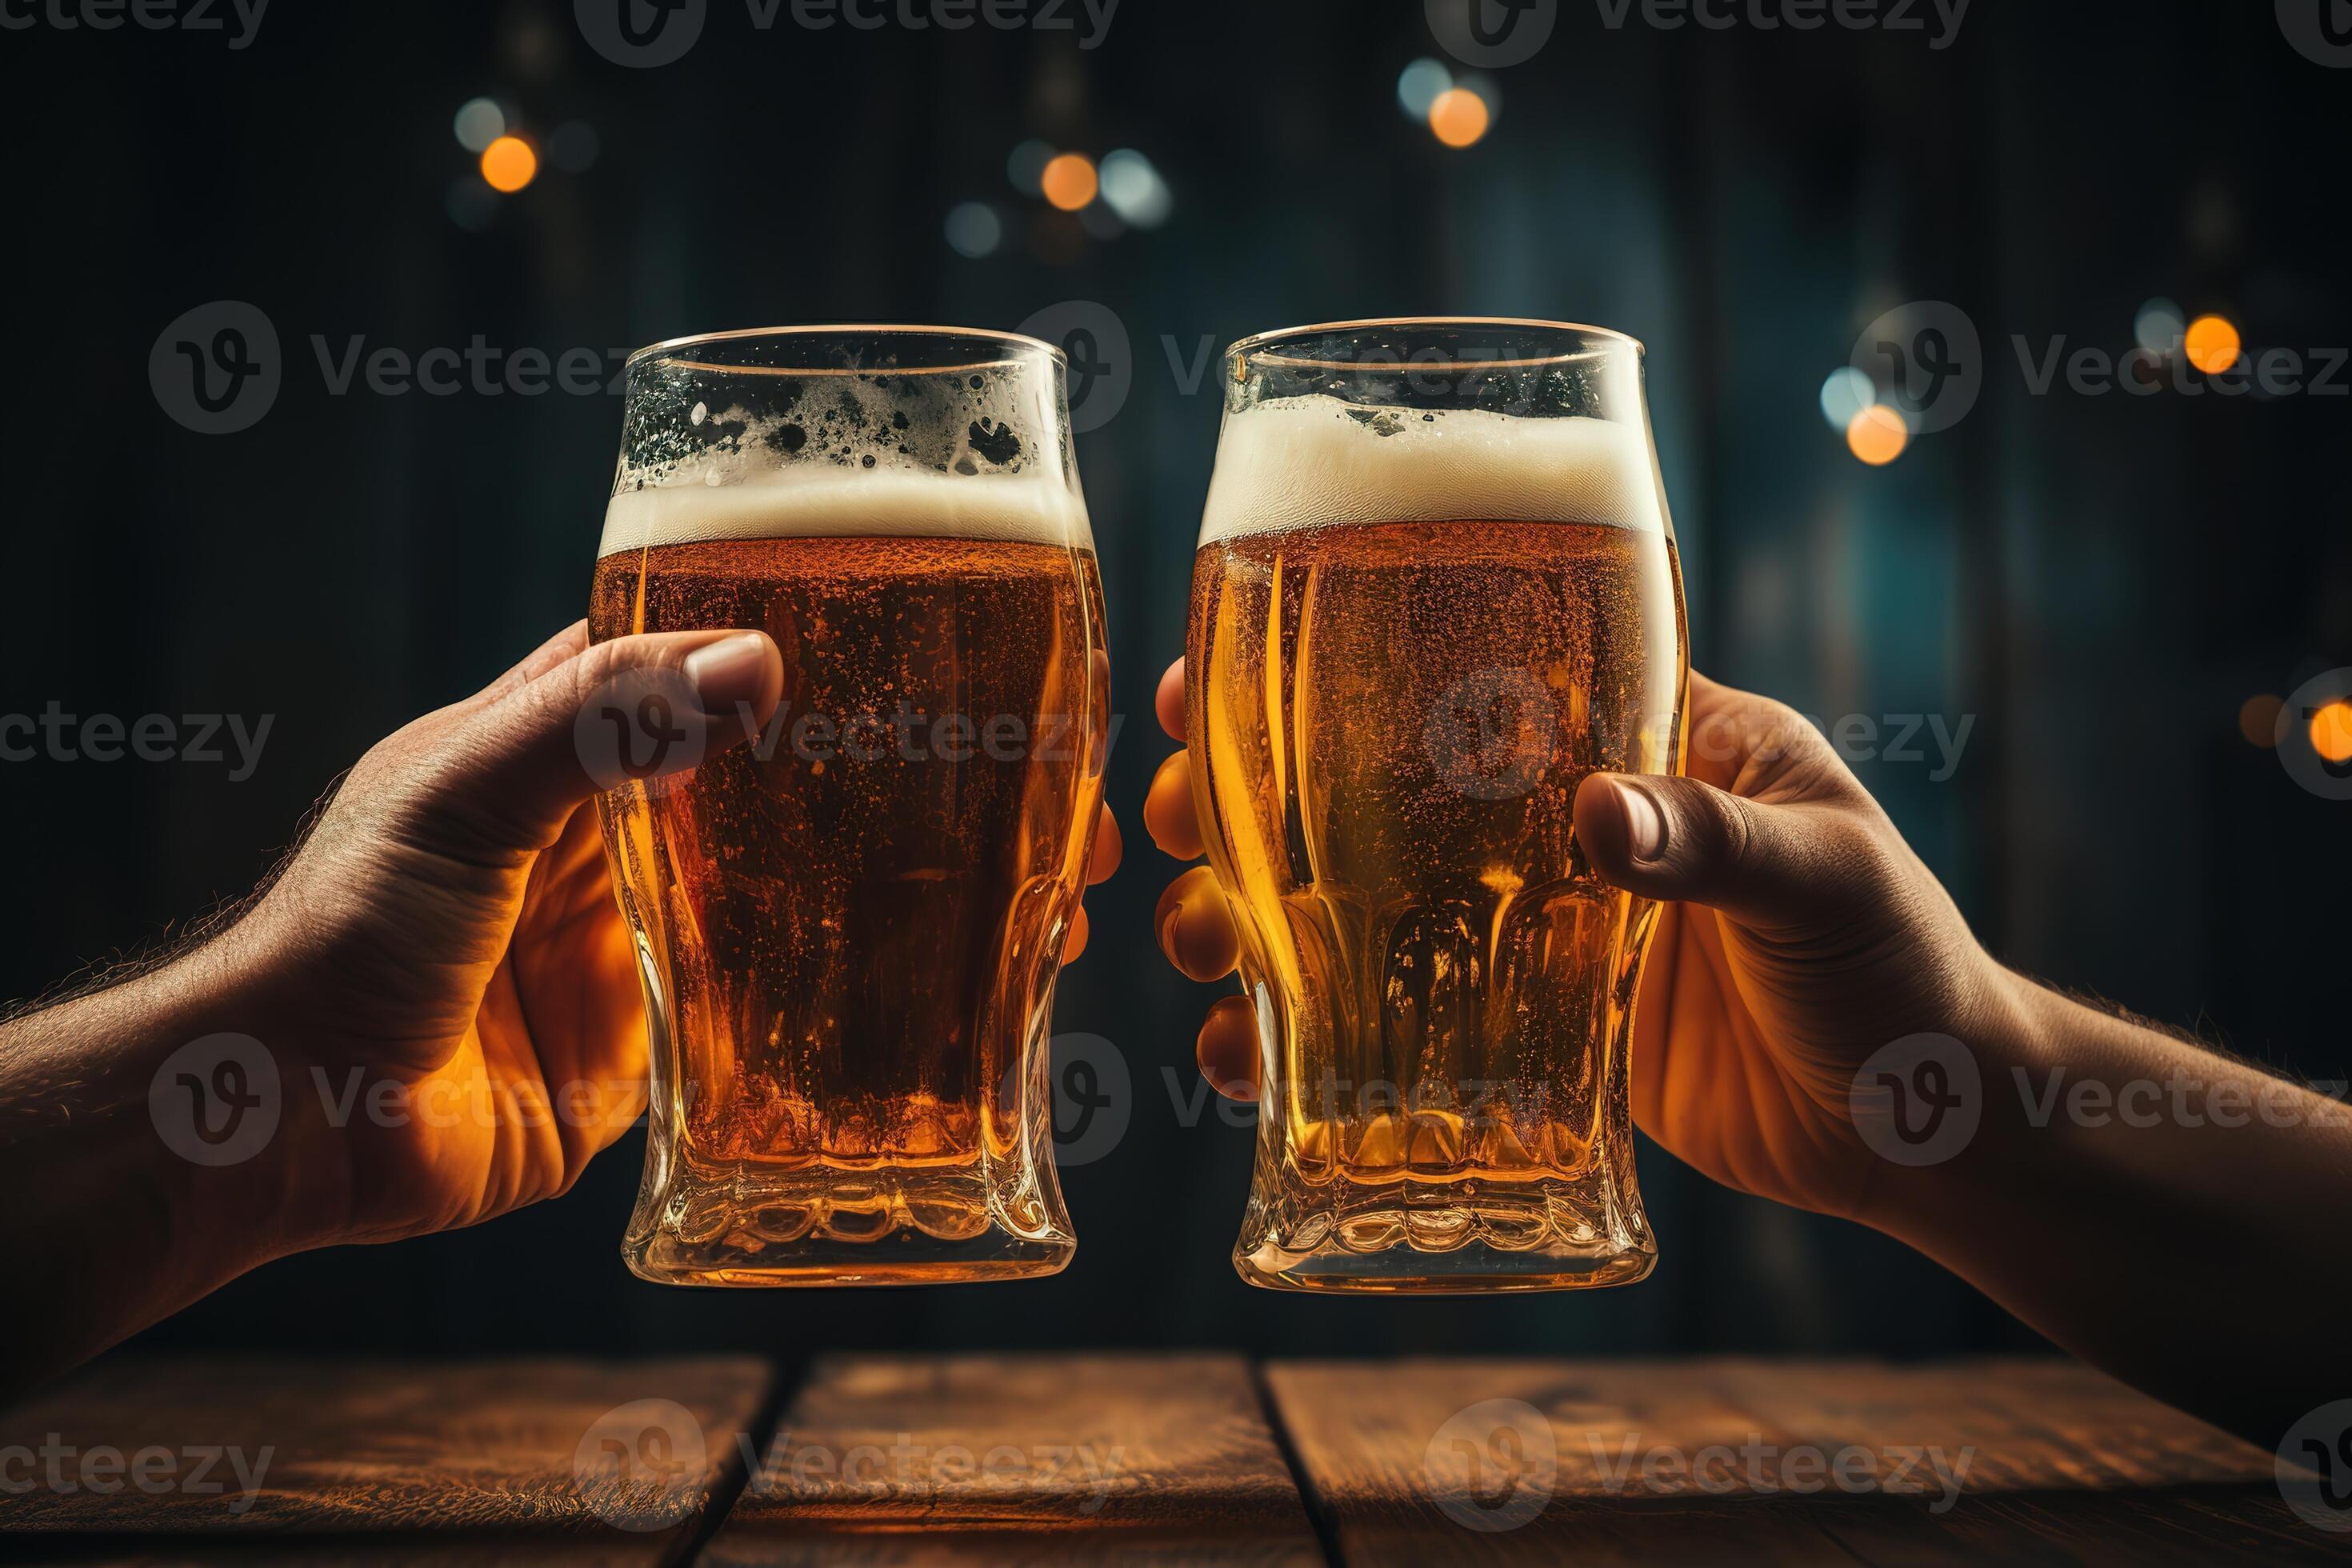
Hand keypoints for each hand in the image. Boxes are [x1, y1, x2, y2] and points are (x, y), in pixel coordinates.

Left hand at [226, 622, 1120, 1246]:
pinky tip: (948, 996)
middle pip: (769, 782)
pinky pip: (768, 1018)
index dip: (791, 637)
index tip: (916, 625)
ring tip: (1020, 886)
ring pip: (789, 897)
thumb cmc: (344, 928)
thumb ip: (598, 722)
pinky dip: (850, 1006)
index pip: (690, 659)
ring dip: (893, 889)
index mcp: (559, 746)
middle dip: (883, 772)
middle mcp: (611, 837)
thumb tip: (760, 663)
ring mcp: (637, 944)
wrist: (290, 1123)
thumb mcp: (463, 791)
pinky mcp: (653, 1049)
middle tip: (1017, 764)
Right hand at [1143, 658, 2017, 1223]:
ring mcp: (1529, 924)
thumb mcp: (1823, 876)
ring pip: (1353, 899)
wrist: (1929, 1128)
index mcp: (1637, 730)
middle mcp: (1558, 814)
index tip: (1215, 666)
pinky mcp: (1523, 1027)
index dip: (1334, 648)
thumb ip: (1712, 842)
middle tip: (1163, 822)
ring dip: (1254, 913)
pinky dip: (1309, 1039)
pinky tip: (1238, 1060)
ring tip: (1195, 944)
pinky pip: (1391, 1017)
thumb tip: (1591, 816)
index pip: (1462, 658)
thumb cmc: (1902, 968)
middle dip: (1245, 794)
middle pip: (1364, 779)